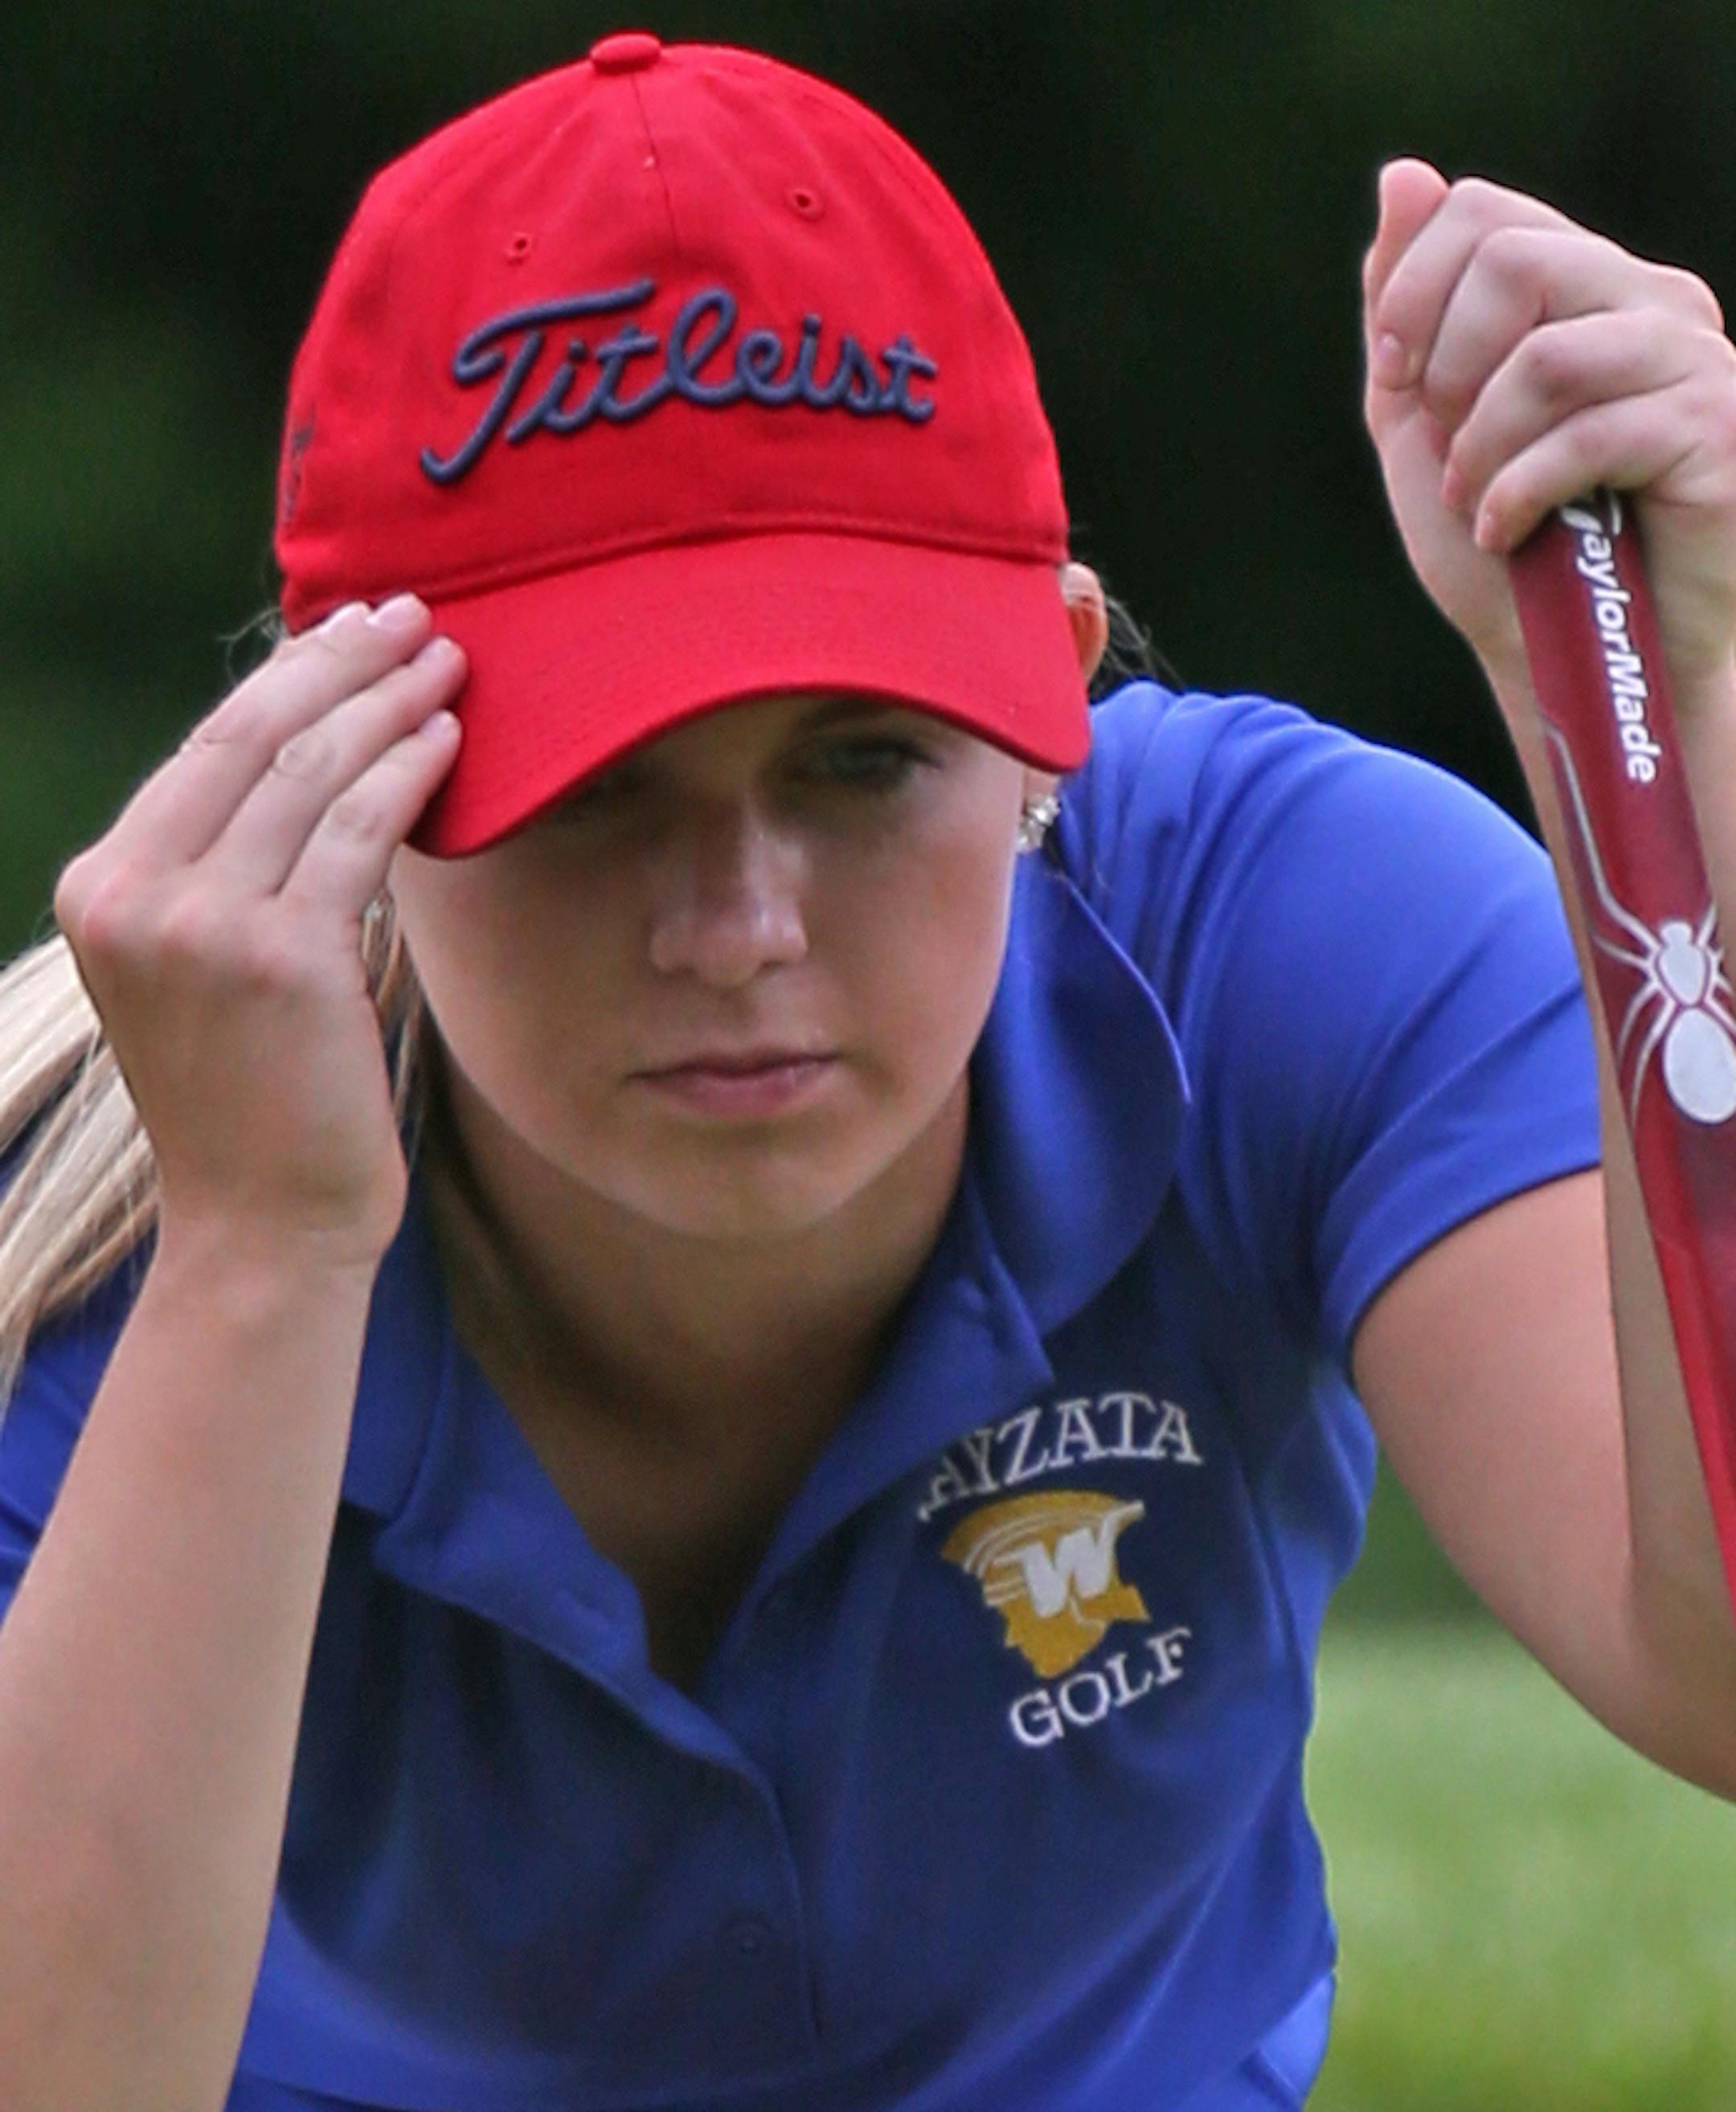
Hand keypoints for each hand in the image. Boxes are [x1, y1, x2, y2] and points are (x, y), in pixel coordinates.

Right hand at [52, 598, 465, 1267]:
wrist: (260, 1224)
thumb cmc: (254, 1097)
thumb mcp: (205, 967)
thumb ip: (228, 868)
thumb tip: (312, 755)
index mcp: (101, 884)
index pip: (207, 748)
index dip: (288, 676)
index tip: (351, 630)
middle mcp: (132, 893)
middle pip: (252, 737)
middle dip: (341, 662)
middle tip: (414, 616)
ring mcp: (199, 925)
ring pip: (310, 773)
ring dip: (389, 704)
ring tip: (450, 665)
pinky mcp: (279, 957)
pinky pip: (356, 833)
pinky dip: (408, 773)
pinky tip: (449, 738)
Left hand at [1362, 158, 1735, 700]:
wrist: (1575, 660)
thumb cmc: (1507, 551)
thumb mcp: (1426, 428)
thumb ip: (1406, 313)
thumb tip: (1403, 176)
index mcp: (1583, 288)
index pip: (1484, 212)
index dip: (1412, 291)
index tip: (1395, 378)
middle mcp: (1647, 301)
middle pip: (1513, 259)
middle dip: (1446, 370)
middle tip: (1449, 452)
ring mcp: (1692, 359)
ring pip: (1546, 354)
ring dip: (1480, 448)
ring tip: (1479, 504)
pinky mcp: (1715, 428)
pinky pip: (1591, 431)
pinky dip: (1520, 493)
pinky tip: (1508, 533)